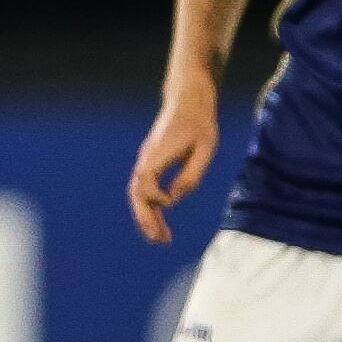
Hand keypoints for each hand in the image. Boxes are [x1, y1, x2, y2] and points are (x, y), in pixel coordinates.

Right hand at [128, 75, 219, 242]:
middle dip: (145, 219)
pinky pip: (145, 189)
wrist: (187, 101)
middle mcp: (146, 159)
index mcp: (157, 155)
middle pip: (136, 194)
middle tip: (158, 241)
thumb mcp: (205, 149)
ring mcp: (146, 161)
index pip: (145, 184)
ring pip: (139, 195)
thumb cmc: (199, 124)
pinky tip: (161, 219)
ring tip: (160, 238)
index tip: (170, 202)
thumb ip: (191, 174)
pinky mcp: (151, 163)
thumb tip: (175, 198)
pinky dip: (151, 207)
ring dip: (147, 217)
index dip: (155, 198)